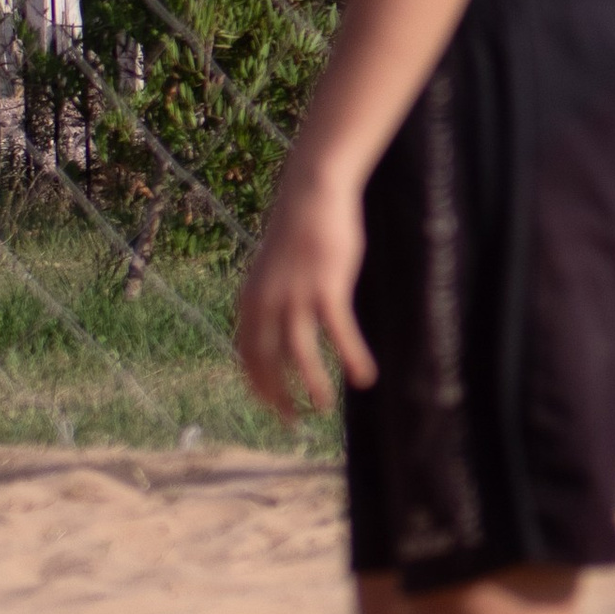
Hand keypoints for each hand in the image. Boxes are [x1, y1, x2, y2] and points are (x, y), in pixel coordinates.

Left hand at [236, 160, 375, 424]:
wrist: (312, 193)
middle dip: (279, 398)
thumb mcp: (274, 267)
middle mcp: (267, 304)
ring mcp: (296, 297)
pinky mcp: (327, 289)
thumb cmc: (299, 229)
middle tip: (294, 421)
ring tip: (325, 407)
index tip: (272, 406)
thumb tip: (278, 323)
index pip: (248, 355)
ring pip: (299, 356)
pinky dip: (352, 358)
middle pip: (268, 363)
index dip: (258, 385)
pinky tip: (366, 376)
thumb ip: (271, 297)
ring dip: (313, 386)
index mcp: (251, 300)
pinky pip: (339, 334)